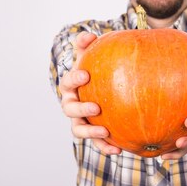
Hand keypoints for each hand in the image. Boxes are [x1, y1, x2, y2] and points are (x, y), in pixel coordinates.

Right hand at [59, 31, 121, 154]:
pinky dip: (105, 147)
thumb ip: (87, 44)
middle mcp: (72, 104)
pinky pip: (97, 143)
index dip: (74, 79)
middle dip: (81, 109)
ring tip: (105, 131)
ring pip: (79, 129)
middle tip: (96, 107)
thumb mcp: (91, 55)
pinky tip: (119, 149)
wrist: (103, 86)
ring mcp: (80, 120)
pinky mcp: (92, 133)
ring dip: (90, 132)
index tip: (86, 75)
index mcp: (71, 85)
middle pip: (69, 109)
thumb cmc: (95, 68)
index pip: (68, 82)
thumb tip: (88, 35)